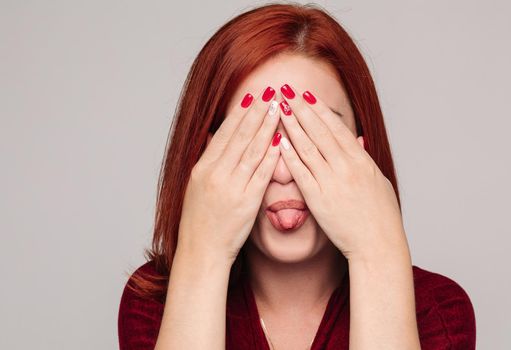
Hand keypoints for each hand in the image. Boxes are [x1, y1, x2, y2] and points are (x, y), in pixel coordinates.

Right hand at [177, 86, 281, 264]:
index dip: (240, 113)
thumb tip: (212, 135)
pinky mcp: (246, 201)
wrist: (202, 250)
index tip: (252, 96)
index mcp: (203, 168)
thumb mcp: (196, 185)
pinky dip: (271, 156)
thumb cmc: (201, 219)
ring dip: (266, 127)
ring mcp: (231, 187)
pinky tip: (282, 140)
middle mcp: (216, 174)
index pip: (225, 133)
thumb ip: (207, 159)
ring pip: (252, 150)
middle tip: (269, 92)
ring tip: (278, 108)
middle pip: (239, 137)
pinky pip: (261, 174)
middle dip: (256, 112)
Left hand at [277, 84, 406, 260]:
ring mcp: (331, 182)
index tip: (306, 94)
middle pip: (319, 131)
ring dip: (292, 126)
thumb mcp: (378, 182)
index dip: (319, 110)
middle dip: (301, 109)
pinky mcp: (319, 199)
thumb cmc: (381, 215)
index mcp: (361, 161)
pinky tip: (279, 141)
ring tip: (279, 108)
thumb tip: (358, 141)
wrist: (378, 244)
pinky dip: (290, 155)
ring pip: (307, 147)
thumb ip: (364, 159)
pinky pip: (301, 172)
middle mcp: (346, 167)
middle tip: (286, 91)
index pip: (336, 128)